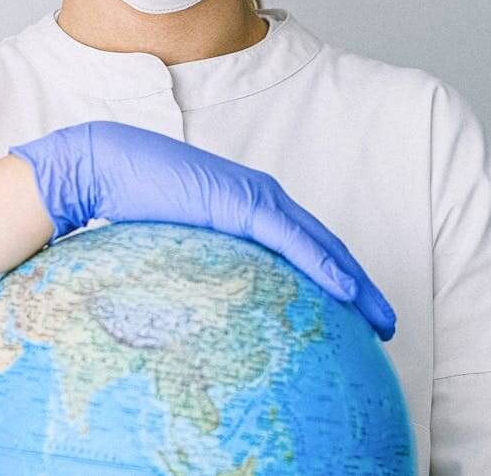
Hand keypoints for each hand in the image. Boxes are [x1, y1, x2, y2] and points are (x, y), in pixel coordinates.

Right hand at [8, 120, 396, 339]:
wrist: (106, 166)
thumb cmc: (132, 204)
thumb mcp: (175, 245)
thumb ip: (195, 268)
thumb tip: (194, 314)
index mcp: (248, 209)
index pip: (303, 247)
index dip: (335, 277)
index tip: (355, 313)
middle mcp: (262, 201)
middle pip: (324, 248)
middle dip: (360, 287)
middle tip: (383, 324)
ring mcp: (256, 199)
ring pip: (320, 246)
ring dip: (354, 283)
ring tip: (378, 318)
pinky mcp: (242, 203)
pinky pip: (293, 240)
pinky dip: (324, 265)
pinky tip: (346, 291)